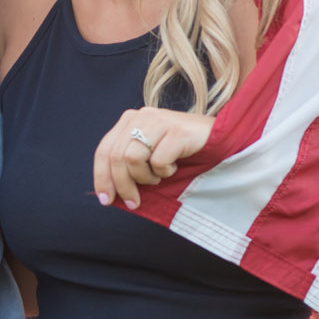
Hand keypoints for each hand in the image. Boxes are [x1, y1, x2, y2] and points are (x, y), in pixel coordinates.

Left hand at [93, 106, 213, 207]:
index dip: (102, 178)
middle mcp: (141, 116)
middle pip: (116, 157)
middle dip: (123, 185)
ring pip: (133, 158)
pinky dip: (164, 172)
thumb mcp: (148, 156)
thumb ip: (127, 165)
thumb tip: (105, 194)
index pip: (104, 150)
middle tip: (134, 202)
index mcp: (129, 120)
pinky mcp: (177, 130)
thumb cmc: (179, 152)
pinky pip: (158, 161)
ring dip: (145, 177)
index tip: (106, 200)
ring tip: (159, 177)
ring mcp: (159, 120)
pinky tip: (174, 166)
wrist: (217, 139)